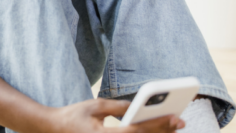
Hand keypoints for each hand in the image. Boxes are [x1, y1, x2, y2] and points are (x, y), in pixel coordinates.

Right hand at [49, 98, 184, 132]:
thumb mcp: (94, 106)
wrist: (54, 130)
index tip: (175, 117)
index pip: (136, 131)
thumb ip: (117, 107)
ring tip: (172, 128)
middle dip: (163, 132)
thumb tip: (137, 106)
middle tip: (181, 121)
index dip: (157, 124)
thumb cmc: (73, 116)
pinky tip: (155, 132)